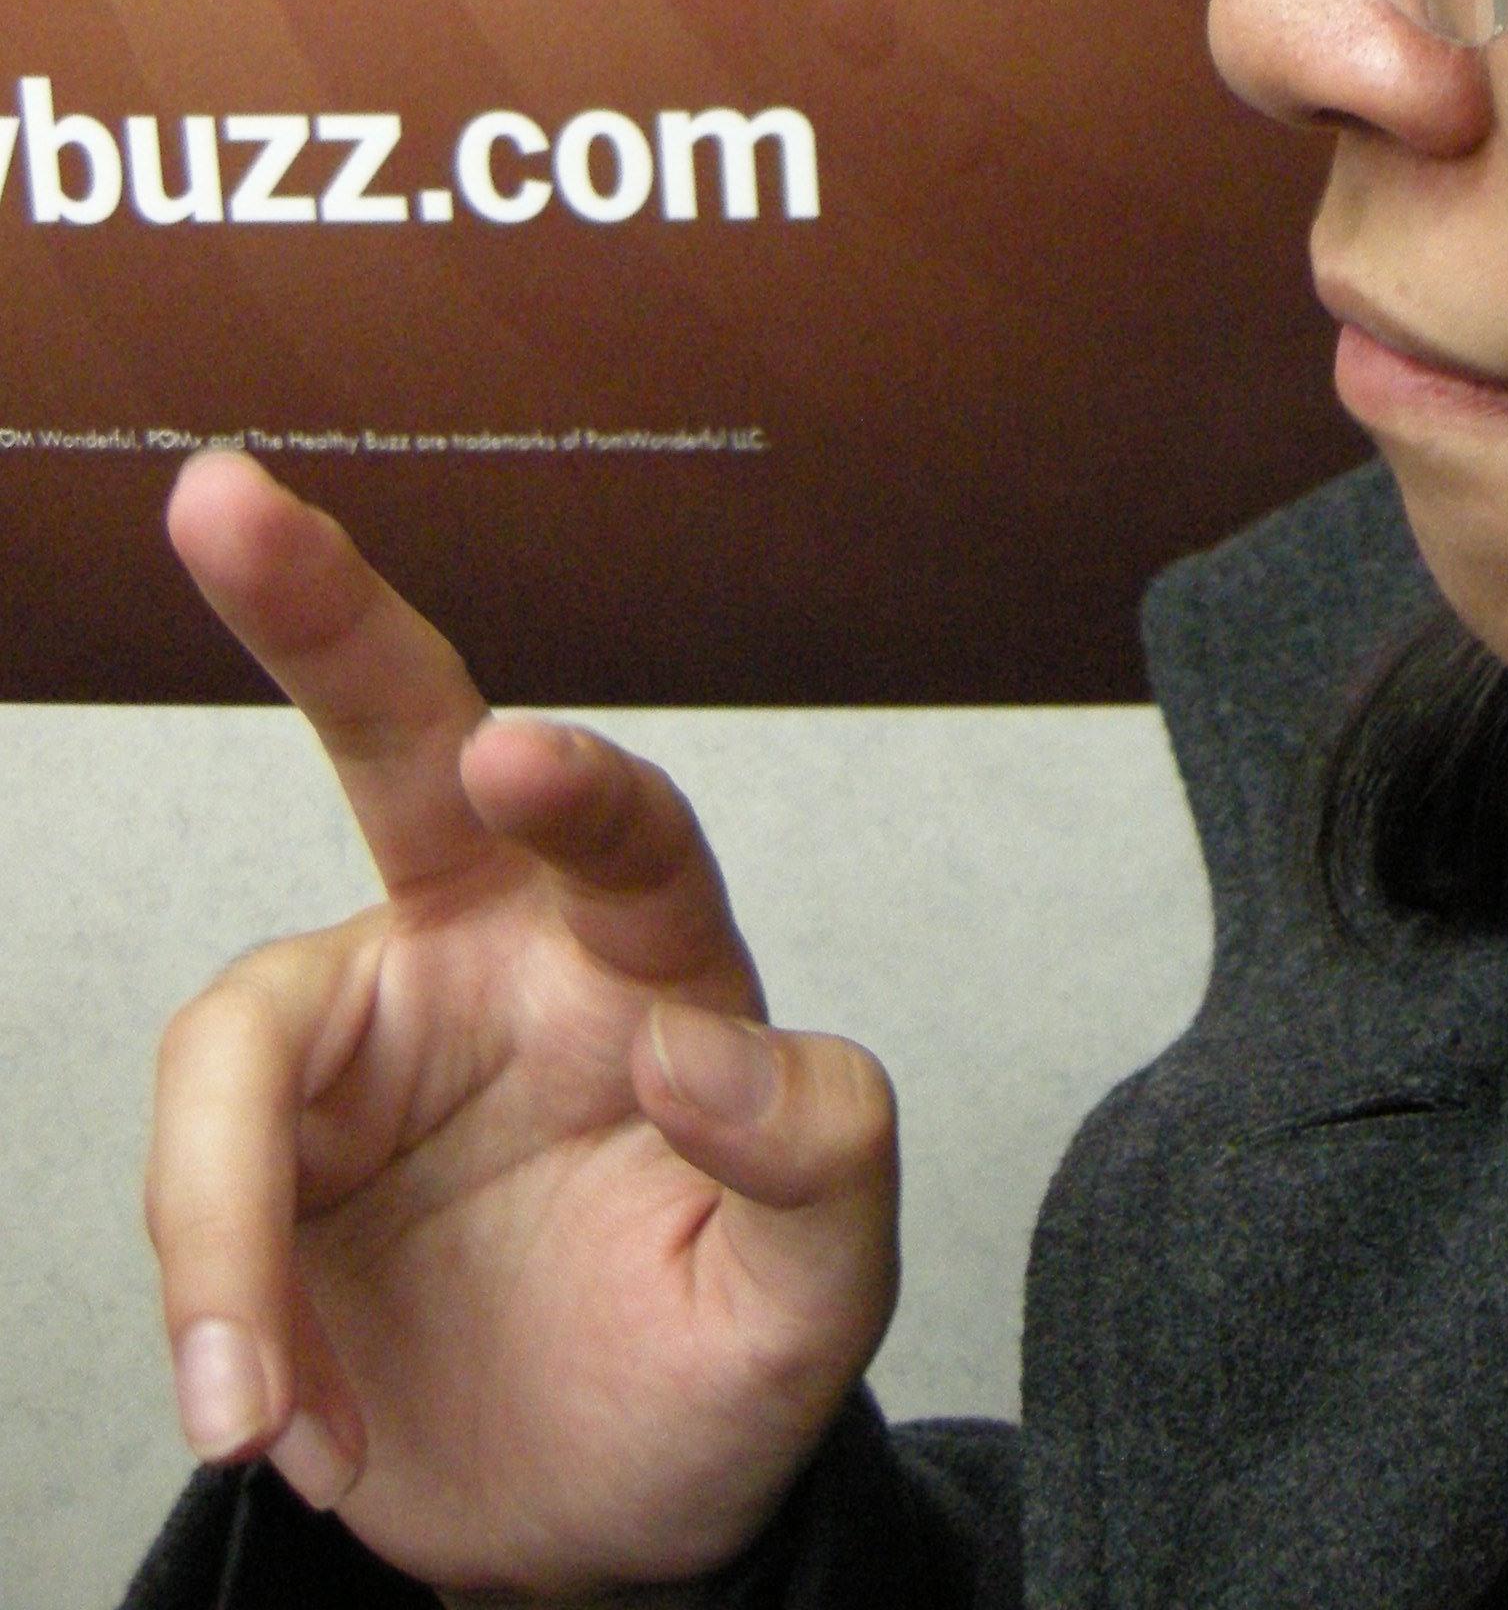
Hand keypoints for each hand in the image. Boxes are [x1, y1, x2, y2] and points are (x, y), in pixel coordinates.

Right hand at [146, 452, 896, 1592]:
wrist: (591, 1530)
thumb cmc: (720, 1363)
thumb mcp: (817, 1294)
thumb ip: (809, 1155)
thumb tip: (696, 1047)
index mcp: (650, 956)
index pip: (627, 829)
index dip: (576, 784)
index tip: (513, 760)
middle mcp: (497, 951)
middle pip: (399, 736)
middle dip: (314, 605)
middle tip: (224, 493)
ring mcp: (365, 1043)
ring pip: (237, 1045)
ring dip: (223, 1229)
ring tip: (267, 1409)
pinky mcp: (262, 1149)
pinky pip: (198, 1183)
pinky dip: (216, 1313)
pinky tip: (276, 1419)